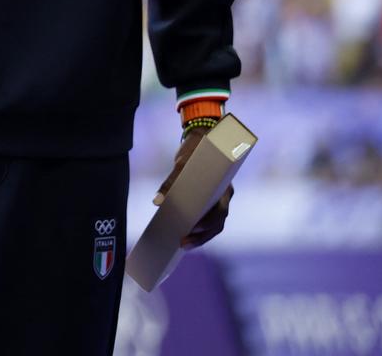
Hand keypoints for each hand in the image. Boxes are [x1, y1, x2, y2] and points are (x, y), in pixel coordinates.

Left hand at [154, 125, 232, 247]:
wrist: (204, 136)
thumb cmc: (195, 149)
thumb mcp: (182, 163)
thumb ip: (171, 181)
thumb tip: (157, 202)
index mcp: (224, 187)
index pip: (219, 213)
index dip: (206, 225)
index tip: (190, 231)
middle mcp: (225, 195)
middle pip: (217, 223)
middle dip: (201, 236)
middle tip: (181, 243)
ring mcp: (219, 198)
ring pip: (214, 223)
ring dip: (200, 236)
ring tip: (182, 244)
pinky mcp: (210, 198)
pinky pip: (208, 217)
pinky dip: (198, 227)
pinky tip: (185, 234)